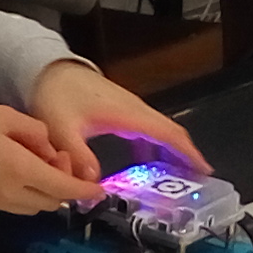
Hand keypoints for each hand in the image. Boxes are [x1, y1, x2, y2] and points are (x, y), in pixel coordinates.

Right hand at [0, 103, 96, 212]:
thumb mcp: (3, 116)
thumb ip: (35, 131)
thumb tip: (49, 148)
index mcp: (21, 170)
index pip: (64, 187)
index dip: (85, 189)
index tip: (98, 189)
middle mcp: (12, 192)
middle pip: (53, 200)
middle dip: (64, 186)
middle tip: (57, 159)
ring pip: (36, 205)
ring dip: (45, 191)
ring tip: (34, 163)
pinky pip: (16, 204)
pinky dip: (27, 193)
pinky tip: (16, 171)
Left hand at [26, 61, 203, 181]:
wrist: (48, 69)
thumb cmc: (55, 94)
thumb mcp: (60, 128)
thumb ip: (77, 155)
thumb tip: (94, 183)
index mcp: (127, 113)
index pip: (167, 133)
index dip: (188, 153)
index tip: (204, 171)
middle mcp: (135, 109)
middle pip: (170, 133)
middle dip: (186, 156)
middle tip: (196, 182)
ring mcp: (130, 108)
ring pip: (160, 131)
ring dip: (172, 153)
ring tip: (178, 179)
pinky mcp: (122, 111)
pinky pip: (146, 131)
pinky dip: (154, 147)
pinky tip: (149, 165)